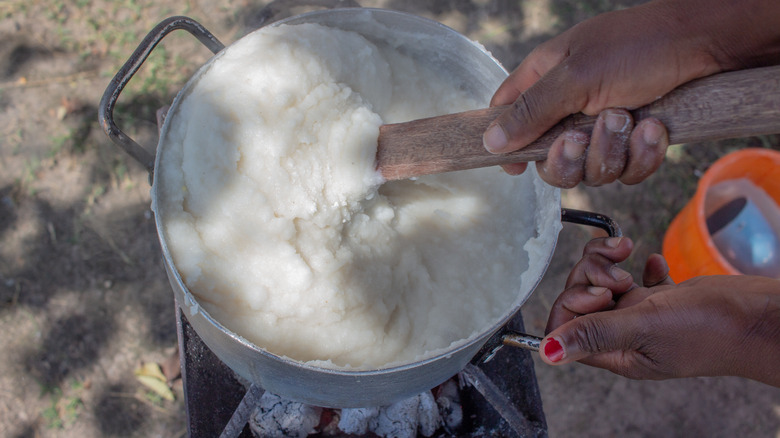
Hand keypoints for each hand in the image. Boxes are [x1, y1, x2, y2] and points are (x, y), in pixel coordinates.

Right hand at [482, 0, 747, 186]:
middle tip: (581, 136)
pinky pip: (626, 173)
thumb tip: (490, 140)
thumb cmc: (638, 47)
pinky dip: (641, 156)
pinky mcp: (634, 145)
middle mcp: (570, 109)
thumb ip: (532, 111)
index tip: (516, 167)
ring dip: (611, 151)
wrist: (706, 46)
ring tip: (630, 118)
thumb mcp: (576, 76)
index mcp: (545, 82)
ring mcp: (603, 130)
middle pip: (549, 162)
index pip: (507, 117)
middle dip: (570, 158)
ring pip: (591, 172)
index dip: (507, 145)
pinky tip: (654, 128)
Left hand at [540, 237, 779, 386]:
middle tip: (618, 275)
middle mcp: (625, 336)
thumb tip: (549, 354)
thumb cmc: (710, 329)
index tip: (600, 293)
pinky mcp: (663, 299)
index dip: (574, 302)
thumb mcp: (644, 328)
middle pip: (582, 298)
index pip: (567, 326)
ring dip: (608, 264)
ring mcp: (644, 316)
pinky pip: (635, 277)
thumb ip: (595, 334)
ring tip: (627, 256)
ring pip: (603, 283)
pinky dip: (636, 265)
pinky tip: (649, 263)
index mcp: (617, 353)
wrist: (759, 317)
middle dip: (591, 275)